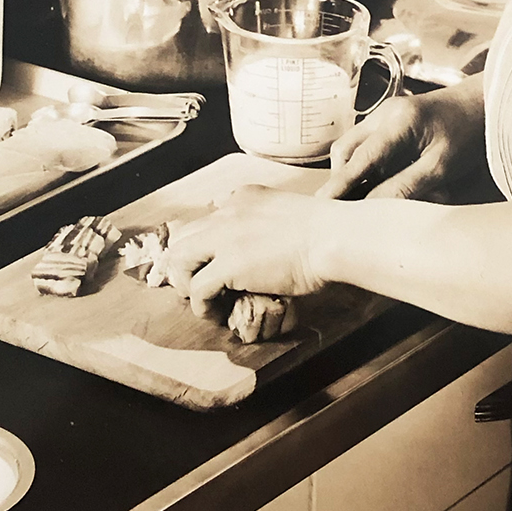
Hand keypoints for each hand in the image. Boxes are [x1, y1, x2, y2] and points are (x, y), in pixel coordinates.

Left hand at [166, 185, 344, 319]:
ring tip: (205, 299)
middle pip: (183, 237)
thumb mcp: (287, 210)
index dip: (203, 243)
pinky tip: (216, 313)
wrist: (332, 237)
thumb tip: (256, 237)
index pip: (206, 216)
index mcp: (243, 197)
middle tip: (200, 284)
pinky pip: (198, 289)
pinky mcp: (228, 265)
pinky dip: (202, 306)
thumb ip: (265, 217)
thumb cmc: (324, 229)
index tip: (211, 261)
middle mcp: (226, 212)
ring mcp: (224, 237)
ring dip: (187, 283)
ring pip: (180, 259)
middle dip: (186, 263)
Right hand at [319, 76, 486, 200]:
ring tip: (365, 202)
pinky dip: (368, 167)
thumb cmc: (469, 134)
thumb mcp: (441, 166)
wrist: (486, 103)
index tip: (321, 208)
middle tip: (344, 212)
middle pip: (347, 151)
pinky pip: (368, 146)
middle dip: (342, 181)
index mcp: (396, 122)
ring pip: (354, 148)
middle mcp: (383, 114)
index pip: (358, 159)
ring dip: (356, 175)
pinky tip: (382, 185)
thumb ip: (405, 187)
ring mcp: (385, 115)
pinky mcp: (391, 121)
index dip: (338, 185)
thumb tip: (372, 211)